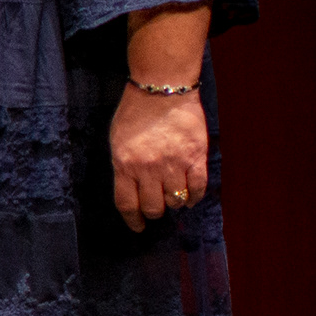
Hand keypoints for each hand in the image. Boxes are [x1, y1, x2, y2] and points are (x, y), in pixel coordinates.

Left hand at [110, 85, 211, 230]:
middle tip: (156, 206)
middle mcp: (149, 168)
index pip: (127, 204)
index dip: (132, 220)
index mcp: (125, 164)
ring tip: (172, 196)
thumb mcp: (117, 141)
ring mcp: (174, 164)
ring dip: (173, 203)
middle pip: (153, 207)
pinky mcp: (195, 157)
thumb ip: (123, 166)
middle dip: (153, 211)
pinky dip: (194, 197)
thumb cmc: (135, 112)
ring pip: (175, 200)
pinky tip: (190, 197)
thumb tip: (132, 190)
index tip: (138, 227)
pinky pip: (198, 188)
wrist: (162, 88)